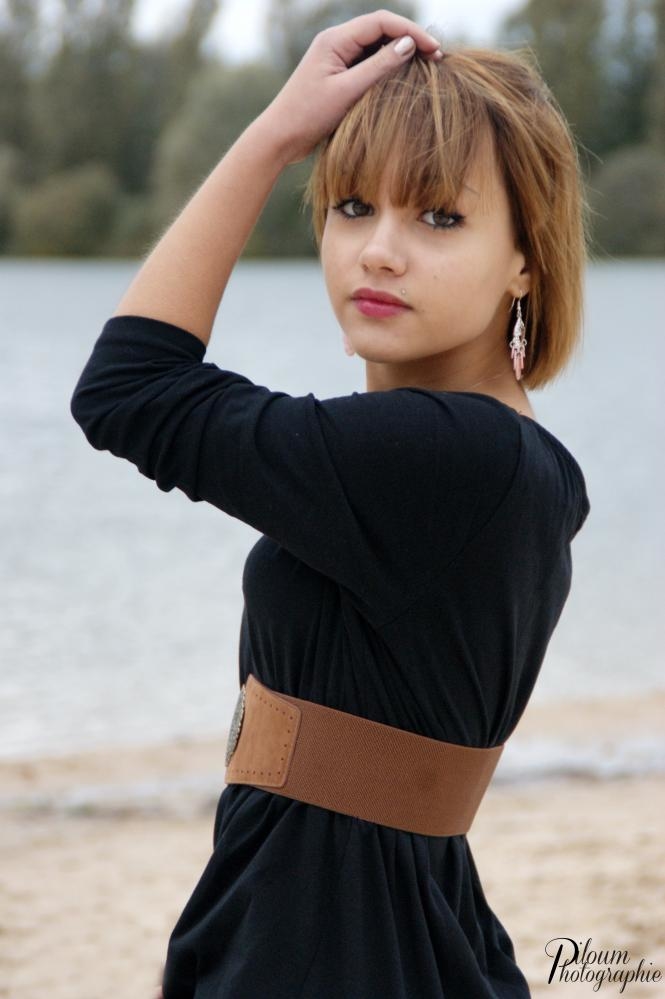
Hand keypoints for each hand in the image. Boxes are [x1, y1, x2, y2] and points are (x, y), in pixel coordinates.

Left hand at [261, 9, 442, 164]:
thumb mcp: (347, 92)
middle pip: (381, 31)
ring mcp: (336, 59)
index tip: (434, 50)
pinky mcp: (337, 75)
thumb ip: (378, 68)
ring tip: (424, 70)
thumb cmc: (308, 116)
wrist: (279, 138)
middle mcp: (336, 43)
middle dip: (409, 41)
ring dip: (399, 56)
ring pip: (375, 48)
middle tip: (436, 59)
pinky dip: (386, 70)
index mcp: (335, 40)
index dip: (411, 32)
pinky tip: (402, 83)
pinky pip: (367, 65)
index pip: (382, 22)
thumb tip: (408, 44)